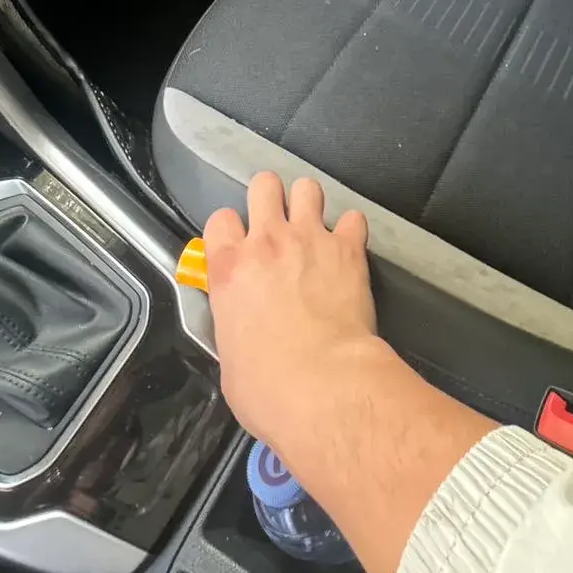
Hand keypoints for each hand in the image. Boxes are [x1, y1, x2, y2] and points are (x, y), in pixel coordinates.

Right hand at [204, 171, 380, 449]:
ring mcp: (310, 240)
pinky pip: (353, 219)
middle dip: (270, 197)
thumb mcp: (229, 358)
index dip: (230, 229)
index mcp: (228, 269)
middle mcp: (267, 243)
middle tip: (278, 221)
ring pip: (307, 188)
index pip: (219, 219)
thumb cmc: (267, 387)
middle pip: (263, 186)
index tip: (239, 244)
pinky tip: (350, 248)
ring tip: (314, 226)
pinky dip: (351, 231)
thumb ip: (234, 326)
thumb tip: (244, 331)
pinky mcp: (348, 249)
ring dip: (310, 204)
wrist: (323, 384)